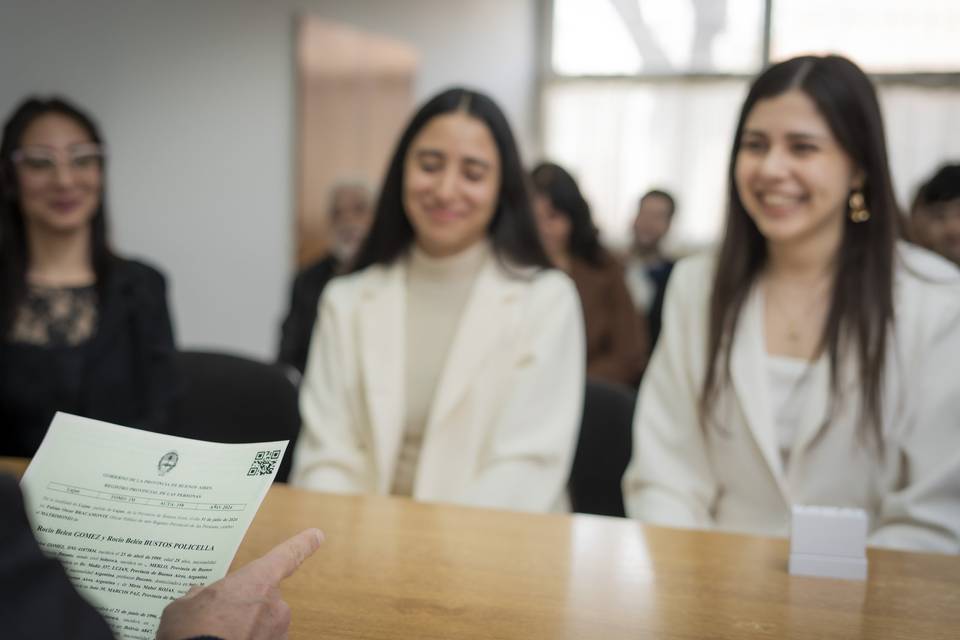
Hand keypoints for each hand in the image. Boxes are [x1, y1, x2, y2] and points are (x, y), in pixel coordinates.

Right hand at [156, 528, 323, 639]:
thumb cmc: (192, 633)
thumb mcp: (183, 608)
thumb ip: (197, 597)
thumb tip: (198, 595)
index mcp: (257, 582)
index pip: (287, 556)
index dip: (302, 544)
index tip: (317, 535)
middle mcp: (276, 605)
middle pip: (263, 599)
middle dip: (244, 608)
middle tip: (217, 620)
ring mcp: (279, 632)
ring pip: (262, 625)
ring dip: (245, 630)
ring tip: (218, 636)